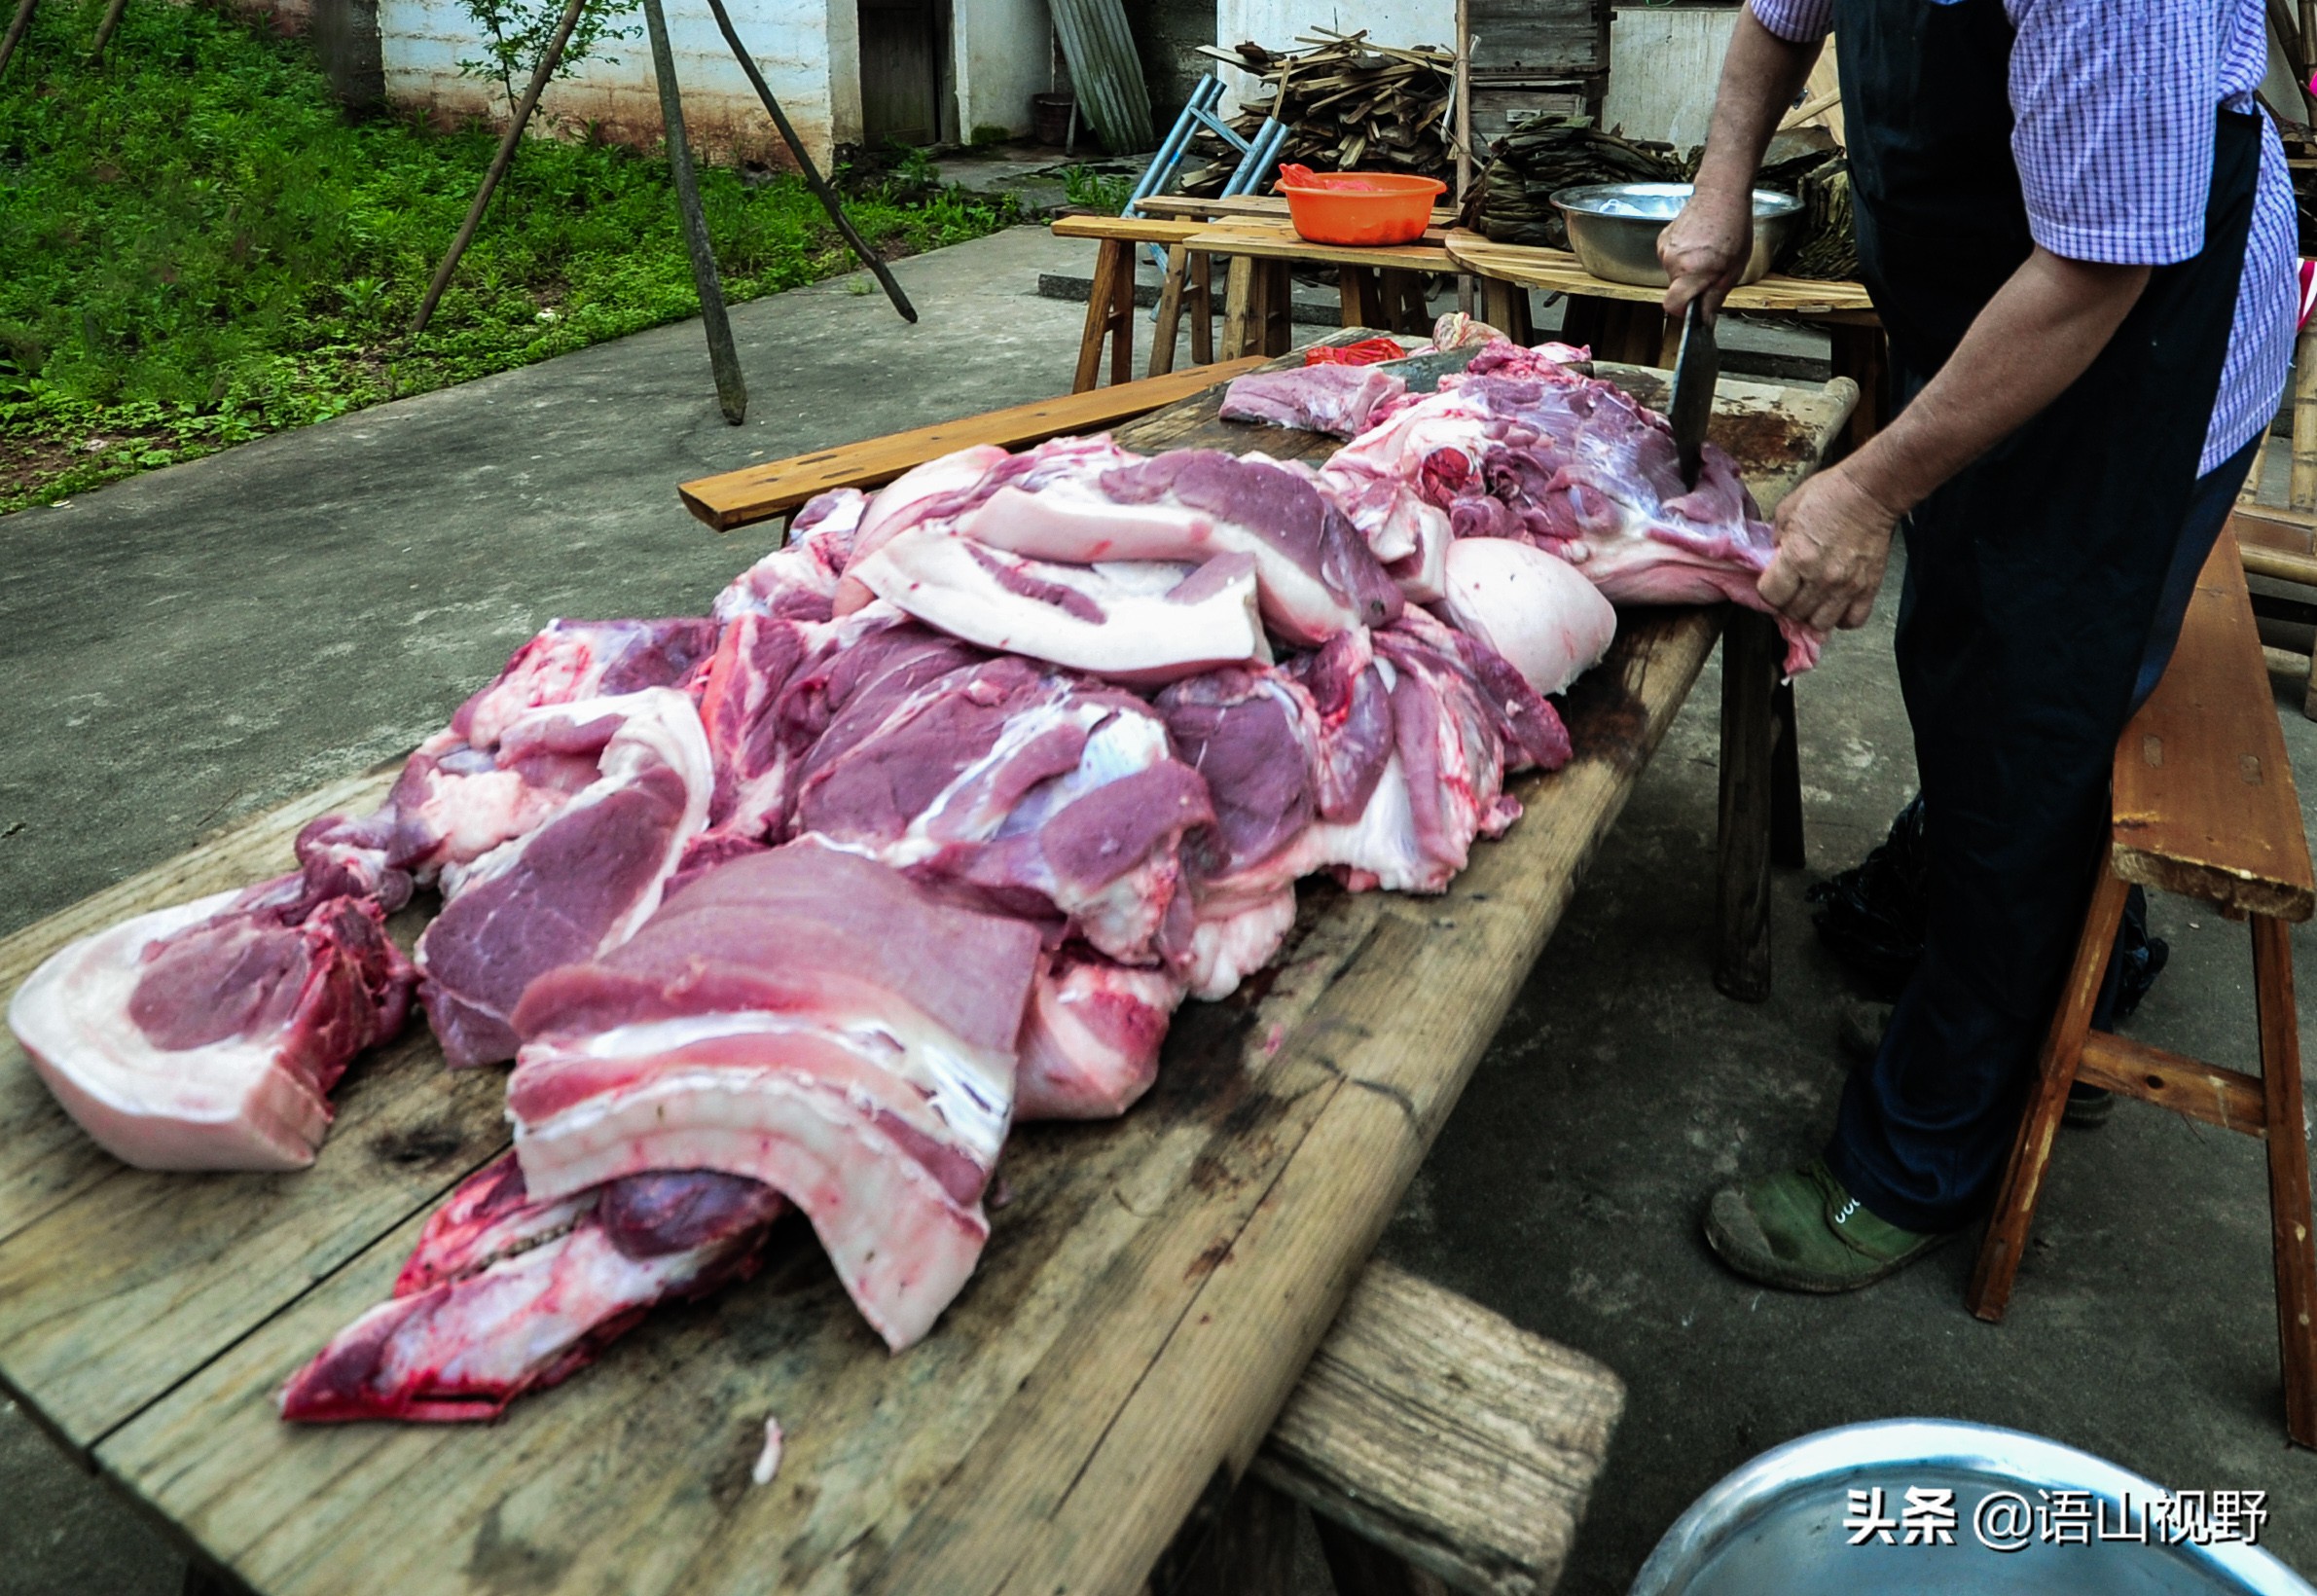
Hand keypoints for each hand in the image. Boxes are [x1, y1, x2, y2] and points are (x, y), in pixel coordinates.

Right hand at [1658, 186, 1752, 318]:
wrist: (1720, 193)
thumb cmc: (1733, 226)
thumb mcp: (1734, 268)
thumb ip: (1716, 296)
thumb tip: (1705, 319)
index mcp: (1691, 272)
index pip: (1672, 306)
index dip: (1684, 312)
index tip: (1696, 308)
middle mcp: (1672, 262)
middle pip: (1676, 290)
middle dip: (1693, 287)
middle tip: (1714, 270)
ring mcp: (1665, 249)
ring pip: (1674, 274)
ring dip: (1689, 271)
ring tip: (1708, 253)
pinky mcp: (1663, 240)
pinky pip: (1671, 259)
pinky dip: (1683, 257)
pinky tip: (1698, 244)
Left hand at [1758, 465, 1898, 630]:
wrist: (1871, 492)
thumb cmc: (1830, 494)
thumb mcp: (1787, 511)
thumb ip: (1776, 539)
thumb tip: (1774, 559)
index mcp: (1797, 557)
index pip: (1770, 596)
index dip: (1767, 591)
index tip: (1772, 583)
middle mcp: (1821, 578)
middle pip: (1793, 613)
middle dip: (1787, 604)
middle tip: (1792, 590)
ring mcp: (1846, 586)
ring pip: (1820, 624)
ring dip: (1812, 615)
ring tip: (1813, 601)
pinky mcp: (1868, 588)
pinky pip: (1852, 621)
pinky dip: (1842, 618)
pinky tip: (1836, 604)